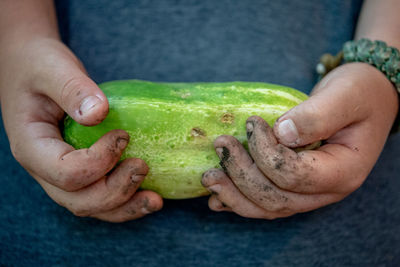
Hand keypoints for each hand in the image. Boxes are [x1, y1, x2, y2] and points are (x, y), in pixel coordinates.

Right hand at [0, 37, 162, 221]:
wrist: (30, 68)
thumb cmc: (38, 65)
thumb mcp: (51, 68)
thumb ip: (72, 88)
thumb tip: (98, 113)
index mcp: (31, 146)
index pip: (64, 171)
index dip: (98, 161)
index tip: (124, 136)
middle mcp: (44, 167)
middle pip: (78, 199)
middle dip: (115, 191)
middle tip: (143, 166)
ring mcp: (60, 172)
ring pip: (90, 205)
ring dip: (124, 207)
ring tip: (155, 201)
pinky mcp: (79, 169)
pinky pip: (99, 195)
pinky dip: (124, 201)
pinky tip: (149, 195)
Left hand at [201, 63, 398, 218]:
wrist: (364, 101)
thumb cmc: (358, 94)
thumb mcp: (345, 96)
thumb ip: (316, 115)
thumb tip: (281, 133)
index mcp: (342, 171)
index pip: (294, 175)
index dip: (266, 153)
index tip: (252, 123)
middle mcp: (325, 190)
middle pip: (276, 197)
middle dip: (241, 174)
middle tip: (220, 144)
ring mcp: (309, 193)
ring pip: (267, 207)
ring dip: (234, 194)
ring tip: (208, 177)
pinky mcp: (294, 186)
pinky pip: (265, 203)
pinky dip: (239, 201)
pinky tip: (216, 197)